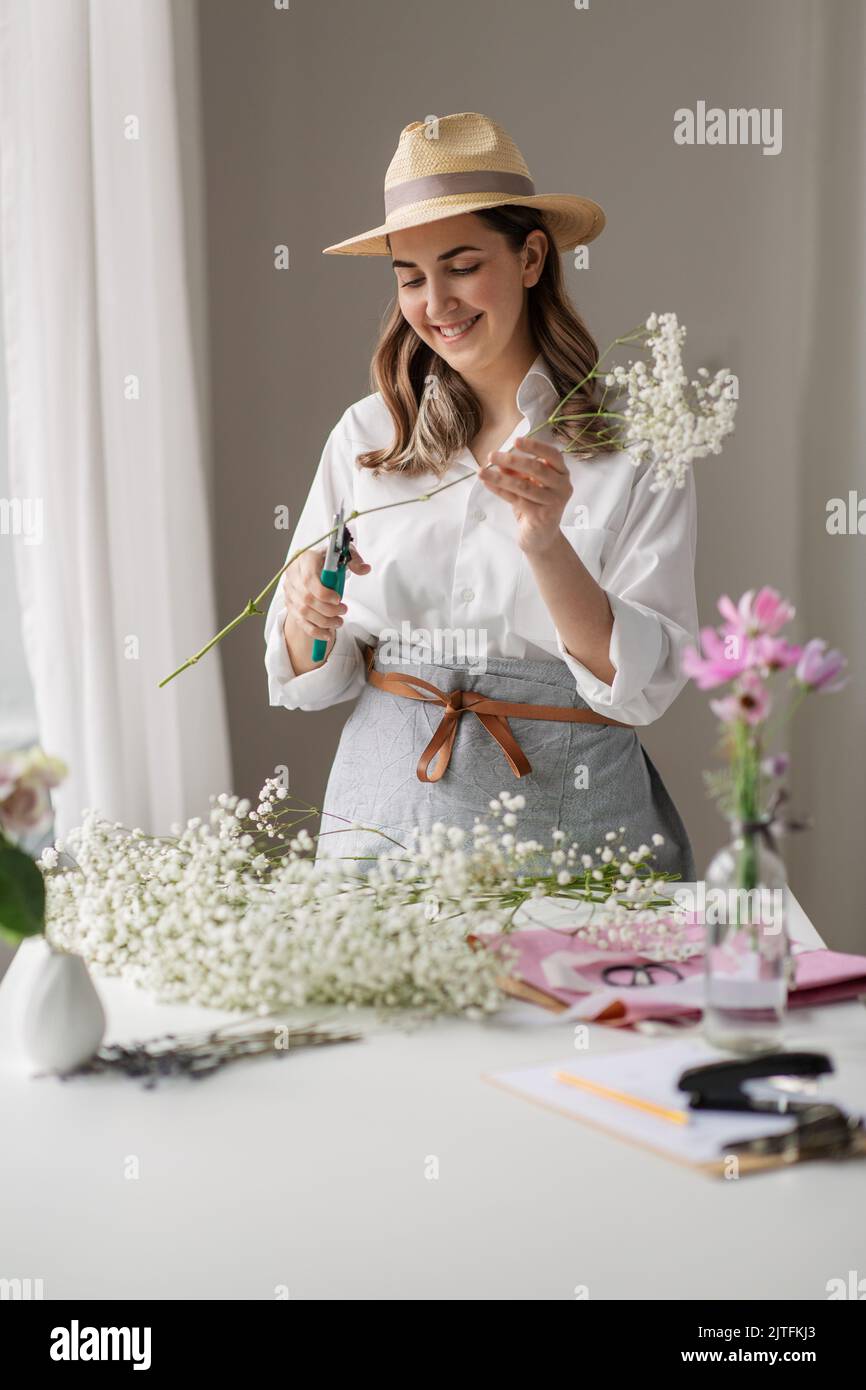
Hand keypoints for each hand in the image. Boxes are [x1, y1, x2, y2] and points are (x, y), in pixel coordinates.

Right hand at [282, 540, 369, 645]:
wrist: (311, 565)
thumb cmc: (326, 560)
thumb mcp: (342, 554)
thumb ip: (354, 560)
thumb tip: (365, 568)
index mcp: (305, 560)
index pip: (309, 579)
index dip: (324, 593)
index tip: (338, 599)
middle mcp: (293, 575)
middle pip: (307, 599)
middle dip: (328, 610)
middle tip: (343, 611)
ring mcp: (290, 591)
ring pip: (303, 612)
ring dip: (323, 621)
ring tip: (339, 622)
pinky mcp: (290, 604)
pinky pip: (300, 622)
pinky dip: (314, 631)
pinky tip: (327, 634)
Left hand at [478, 435, 572, 554]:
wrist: (540, 537)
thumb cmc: (535, 506)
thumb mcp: (527, 484)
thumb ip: (517, 472)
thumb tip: (498, 460)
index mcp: (562, 474)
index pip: (552, 455)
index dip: (535, 446)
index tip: (516, 440)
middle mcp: (562, 487)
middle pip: (536, 468)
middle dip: (511, 460)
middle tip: (492, 455)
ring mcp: (554, 502)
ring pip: (523, 485)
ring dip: (500, 477)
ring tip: (482, 471)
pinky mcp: (542, 516)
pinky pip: (516, 499)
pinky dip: (500, 491)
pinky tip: (488, 484)